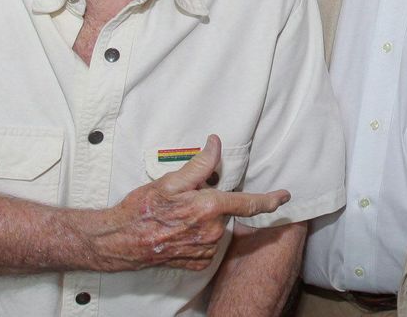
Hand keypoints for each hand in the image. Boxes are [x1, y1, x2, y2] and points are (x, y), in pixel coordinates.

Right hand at [92, 135, 289, 271]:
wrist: (120, 241)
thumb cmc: (143, 209)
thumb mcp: (171, 180)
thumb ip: (200, 164)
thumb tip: (216, 144)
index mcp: (209, 208)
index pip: (249, 203)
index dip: (270, 199)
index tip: (285, 196)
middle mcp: (212, 232)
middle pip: (226, 211)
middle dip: (213, 202)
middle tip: (187, 200)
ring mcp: (205, 251)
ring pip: (217, 227)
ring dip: (205, 219)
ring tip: (178, 217)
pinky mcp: (196, 263)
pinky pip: (207, 245)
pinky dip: (198, 236)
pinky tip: (179, 231)